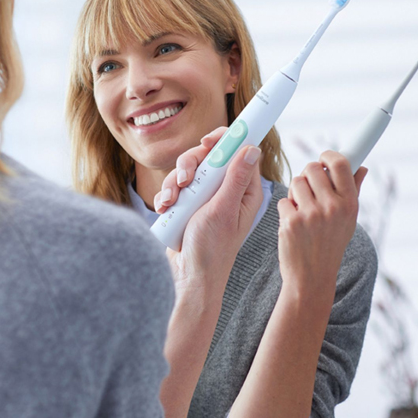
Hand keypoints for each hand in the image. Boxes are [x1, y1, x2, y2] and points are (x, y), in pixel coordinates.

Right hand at [155, 127, 261, 298]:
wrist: (188, 276)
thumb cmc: (212, 249)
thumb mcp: (224, 210)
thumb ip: (235, 178)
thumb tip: (251, 147)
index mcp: (243, 190)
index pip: (239, 152)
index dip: (224, 140)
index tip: (207, 141)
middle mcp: (226, 190)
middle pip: (208, 156)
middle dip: (191, 165)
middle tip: (185, 180)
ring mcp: (206, 197)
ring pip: (188, 170)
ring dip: (174, 183)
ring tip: (171, 202)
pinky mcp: (188, 204)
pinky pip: (175, 187)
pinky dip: (167, 195)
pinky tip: (165, 209)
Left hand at [277, 152, 366, 304]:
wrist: (312, 278)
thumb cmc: (330, 245)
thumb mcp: (348, 221)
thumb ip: (353, 191)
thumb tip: (361, 167)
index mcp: (350, 204)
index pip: (340, 164)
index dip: (328, 155)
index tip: (323, 157)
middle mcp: (332, 207)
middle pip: (312, 168)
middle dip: (307, 175)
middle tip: (308, 189)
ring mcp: (311, 215)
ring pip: (295, 182)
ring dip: (295, 193)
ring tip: (302, 210)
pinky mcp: (291, 222)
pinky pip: (283, 200)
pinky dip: (286, 210)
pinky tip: (293, 224)